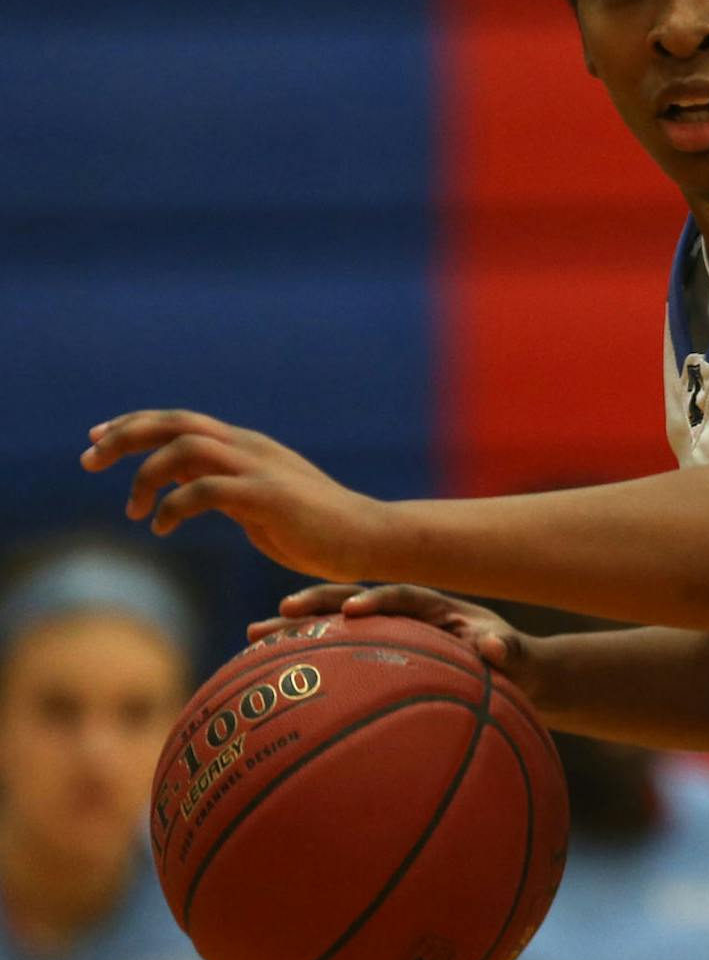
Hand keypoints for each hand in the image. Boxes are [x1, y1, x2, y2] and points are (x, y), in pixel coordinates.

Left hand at [80, 410, 385, 580]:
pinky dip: (173, 505)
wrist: (370, 538)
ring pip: (185, 447)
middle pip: (175, 422)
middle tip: (87, 459)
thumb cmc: (316, 529)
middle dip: (124, 435)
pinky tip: (162, 526)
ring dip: (145, 474)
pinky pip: (204, 490)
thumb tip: (178, 483)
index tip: (95, 441)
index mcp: (246, 447)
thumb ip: (220, 485)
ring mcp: (260, 468)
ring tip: (134, 510)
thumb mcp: (257, 501)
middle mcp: (249, 448)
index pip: (179, 420)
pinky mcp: (268, 496)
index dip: (133, 425)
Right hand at [253, 582, 544, 701]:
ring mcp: (384, 632)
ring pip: (333, 625)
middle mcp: (403, 612)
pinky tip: (264, 673)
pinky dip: (304, 658)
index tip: (356, 609)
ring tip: (253, 633)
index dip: (379, 598)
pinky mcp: (373, 655)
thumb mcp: (519, 657)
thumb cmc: (513, 663)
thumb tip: (495, 647)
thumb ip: (509, 650)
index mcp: (436, 606)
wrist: (508, 672)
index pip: (403, 595)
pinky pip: (333, 654)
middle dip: (319, 603)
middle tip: (281, 610)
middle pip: (353, 599)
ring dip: (298, 628)